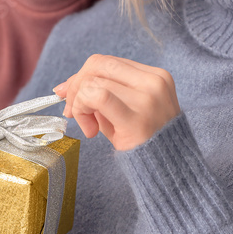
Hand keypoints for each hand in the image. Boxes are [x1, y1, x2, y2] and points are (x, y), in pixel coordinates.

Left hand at [53, 55, 179, 150]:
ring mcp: (148, 98)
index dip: (81, 76)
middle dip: (76, 86)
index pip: (107, 62)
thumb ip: (101, 93)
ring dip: (79, 104)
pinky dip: (83, 108)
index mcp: (155, 76)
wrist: (168, 171)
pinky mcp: (137, 118)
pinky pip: (98, 96)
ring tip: (89, 127)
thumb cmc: (143, 142)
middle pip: (98, 64)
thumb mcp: (126, 110)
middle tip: (72, 112)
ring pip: (94, 81)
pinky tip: (91, 130)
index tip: (69, 96)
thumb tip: (64, 87)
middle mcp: (154, 82)